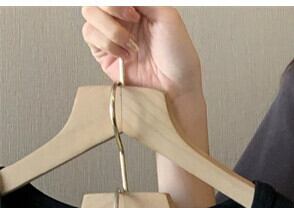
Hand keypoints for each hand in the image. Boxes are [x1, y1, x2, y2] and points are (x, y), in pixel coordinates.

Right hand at [81, 6, 203, 100]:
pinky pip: (90, 35)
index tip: (135, 11)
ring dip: (111, 27)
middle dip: (112, 7)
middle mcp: (123, 19)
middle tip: (133, 20)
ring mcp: (112, 34)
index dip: (118, 1)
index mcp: (138, 8)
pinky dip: (108, 43)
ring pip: (89, 13)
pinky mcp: (104, 53)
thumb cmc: (179, 57)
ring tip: (131, 44)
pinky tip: (125, 54)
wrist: (176, 87)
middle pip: (98, 1)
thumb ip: (144, 1)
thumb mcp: (167, 16)